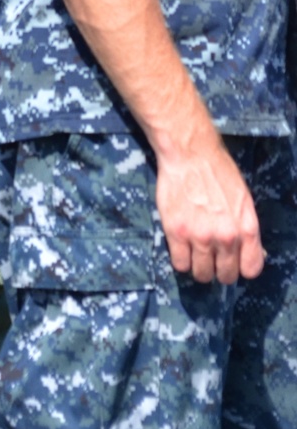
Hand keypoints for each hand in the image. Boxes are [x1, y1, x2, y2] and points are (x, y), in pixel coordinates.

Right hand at [155, 135, 263, 284]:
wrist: (190, 153)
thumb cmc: (218, 171)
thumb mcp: (243, 199)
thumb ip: (246, 228)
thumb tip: (253, 252)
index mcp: (246, 228)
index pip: (251, 269)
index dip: (241, 268)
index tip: (233, 262)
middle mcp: (225, 237)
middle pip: (225, 275)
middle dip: (219, 270)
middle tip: (211, 258)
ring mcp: (200, 236)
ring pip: (202, 274)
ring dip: (199, 267)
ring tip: (195, 253)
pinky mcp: (176, 232)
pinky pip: (180, 264)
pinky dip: (181, 260)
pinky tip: (181, 247)